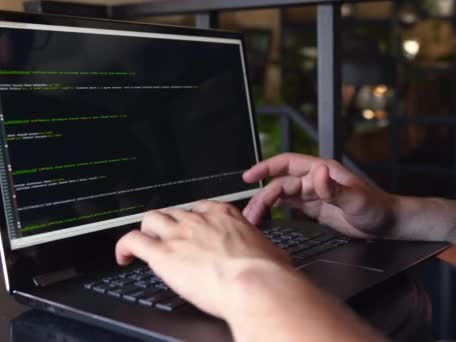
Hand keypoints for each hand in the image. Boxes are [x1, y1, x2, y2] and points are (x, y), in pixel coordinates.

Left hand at [115, 200, 289, 318]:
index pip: (200, 208)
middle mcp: (199, 220)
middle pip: (173, 211)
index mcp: (225, 215)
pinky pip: (132, 241)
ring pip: (150, 219)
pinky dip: (124, 247)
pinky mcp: (162, 254)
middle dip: (169, 224)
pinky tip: (123, 257)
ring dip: (146, 230)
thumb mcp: (271, 251)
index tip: (191, 228)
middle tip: (168, 239)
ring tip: (145, 244)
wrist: (255, 283)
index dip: (192, 219)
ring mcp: (179, 234)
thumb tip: (274, 256)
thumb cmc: (266, 271)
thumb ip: (265, 249)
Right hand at [242, 153, 395, 238]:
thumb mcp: (356, 199)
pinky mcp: (315, 209)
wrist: (386, 224)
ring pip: (282, 196)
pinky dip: (275, 212)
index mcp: (322, 171)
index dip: (266, 167)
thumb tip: (317, 173)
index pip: (287, 164)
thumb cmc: (376, 208)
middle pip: (280, 184)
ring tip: (252, 220)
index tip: (248, 176)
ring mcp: (314, 194)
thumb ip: (334, 189)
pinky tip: (265, 220)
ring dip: (266, 206)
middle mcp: (315, 180)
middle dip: (262, 197)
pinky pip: (290, 207)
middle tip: (249, 214)